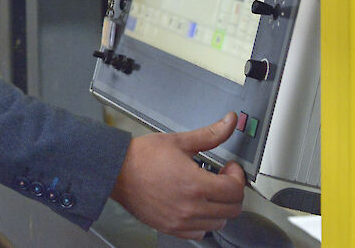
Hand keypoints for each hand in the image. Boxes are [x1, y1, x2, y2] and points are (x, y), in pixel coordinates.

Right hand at [110, 112, 245, 238]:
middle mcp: (190, 207)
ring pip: (218, 223)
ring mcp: (181, 221)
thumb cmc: (142, 156)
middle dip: (232, 190)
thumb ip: (210, 134)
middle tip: (222, 177)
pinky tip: (195, 204)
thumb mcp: (179, 141)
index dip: (237, 176)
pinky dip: (203, 221)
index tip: (230, 168)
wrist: (116, 171)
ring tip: (207, 190)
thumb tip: (229, 122)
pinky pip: (199, 232)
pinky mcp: (171, 228)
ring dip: (219, 206)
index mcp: (195, 185)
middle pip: (231, 209)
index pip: (235, 190)